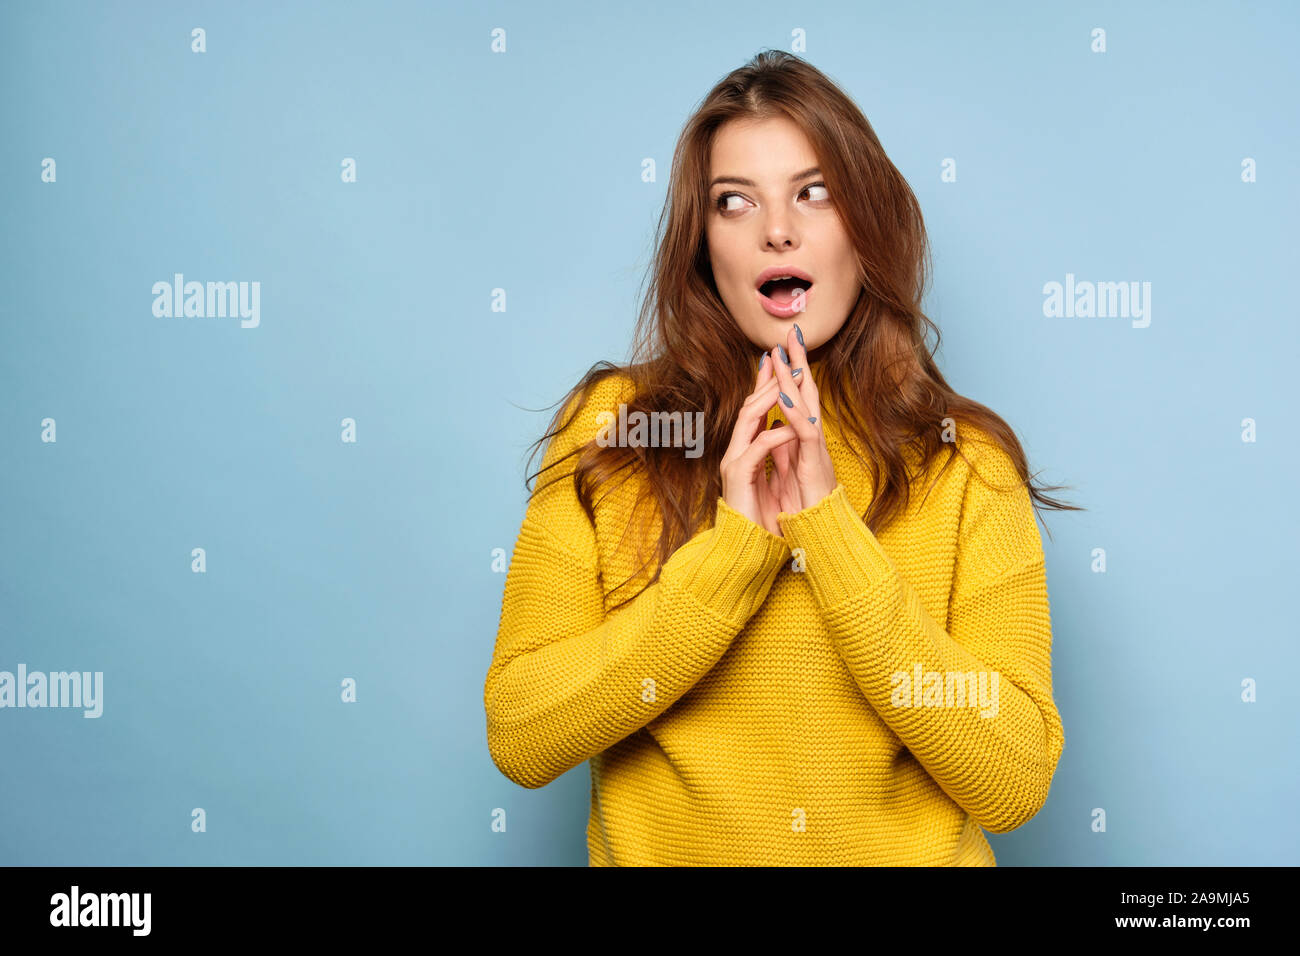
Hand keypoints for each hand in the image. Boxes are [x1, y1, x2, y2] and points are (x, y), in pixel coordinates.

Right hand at [721, 352, 799, 535]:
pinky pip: (759, 447)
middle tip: (783, 356)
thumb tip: (780, 432)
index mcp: (744, 452)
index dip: (767, 385)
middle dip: (767, 380)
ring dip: (771, 397)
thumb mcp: (770, 481)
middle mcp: (736, 452)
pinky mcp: (739, 476)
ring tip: (789, 379)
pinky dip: (777, 434)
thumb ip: (774, 457)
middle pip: (750, 405)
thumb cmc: (760, 520)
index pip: (755, 411)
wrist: (746, 549)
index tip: (781, 363)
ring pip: (749, 418)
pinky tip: (792, 425)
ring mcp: (734, 461)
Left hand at [766, 324, 837, 511]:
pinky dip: (794, 412)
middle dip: (797, 363)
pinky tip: (785, 395)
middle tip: (789, 333)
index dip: (787, 376)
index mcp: (803, 441)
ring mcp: (815, 449)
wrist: (820, 535)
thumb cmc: (806, 508)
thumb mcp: (789, 474)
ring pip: (807, 406)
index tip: (777, 352)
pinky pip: (805, 432)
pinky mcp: (815, 463)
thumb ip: (783, 452)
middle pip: (805, 393)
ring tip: (784, 353)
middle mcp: (812, 439)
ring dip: (794, 378)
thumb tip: (775, 434)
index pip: (796, 400)